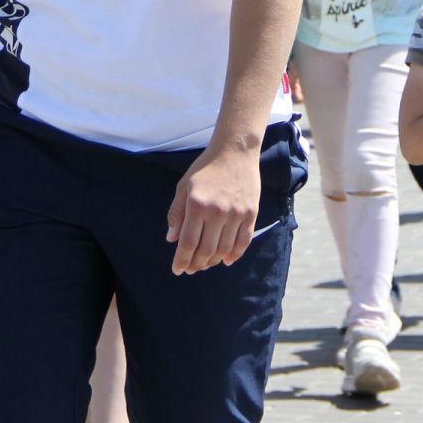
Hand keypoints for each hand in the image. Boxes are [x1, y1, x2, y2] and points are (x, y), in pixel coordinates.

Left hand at [166, 145, 259, 274]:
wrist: (235, 152)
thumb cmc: (205, 168)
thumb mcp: (184, 186)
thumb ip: (176, 213)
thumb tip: (172, 239)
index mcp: (197, 205)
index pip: (188, 243)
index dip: (182, 260)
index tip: (177, 270)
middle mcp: (217, 212)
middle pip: (206, 250)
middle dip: (196, 265)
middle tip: (190, 270)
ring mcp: (236, 214)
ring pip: (224, 249)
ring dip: (213, 262)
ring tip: (205, 264)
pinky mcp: (251, 214)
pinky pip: (243, 242)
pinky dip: (234, 255)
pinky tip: (225, 260)